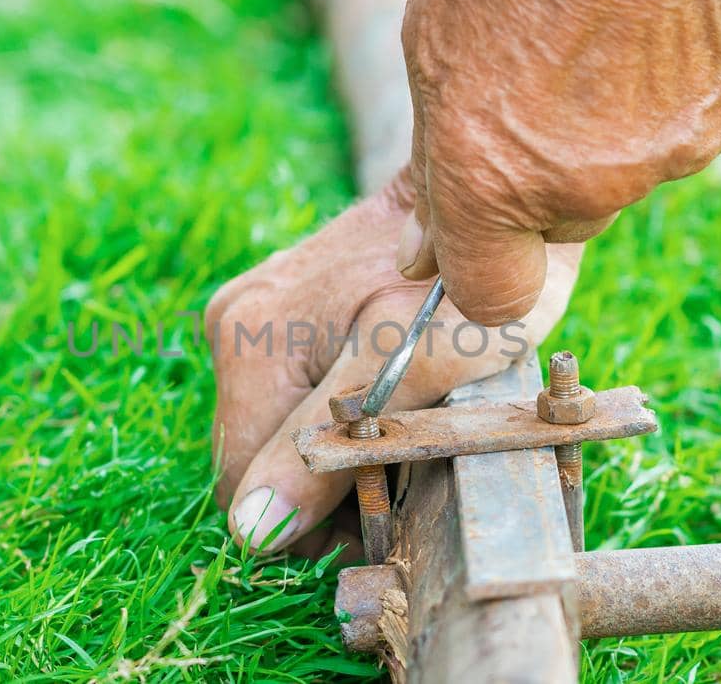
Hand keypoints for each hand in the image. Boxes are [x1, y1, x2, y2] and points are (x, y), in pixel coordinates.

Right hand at [207, 173, 581, 555]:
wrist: (487, 191)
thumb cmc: (468, 281)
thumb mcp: (414, 368)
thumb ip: (330, 441)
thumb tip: (255, 529)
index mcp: (250, 344)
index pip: (251, 489)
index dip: (319, 518)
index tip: (393, 490)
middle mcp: (234, 326)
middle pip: (258, 462)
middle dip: (328, 481)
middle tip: (409, 453)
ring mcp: (251, 314)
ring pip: (274, 434)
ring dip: (335, 450)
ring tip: (405, 418)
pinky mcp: (275, 311)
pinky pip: (289, 397)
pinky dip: (335, 415)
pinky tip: (388, 392)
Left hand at [397, 0, 720, 323]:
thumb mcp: (436, 51)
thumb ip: (436, 165)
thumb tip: (422, 254)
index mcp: (490, 173)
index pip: (492, 296)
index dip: (483, 268)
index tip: (476, 237)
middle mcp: (582, 184)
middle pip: (560, 226)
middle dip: (544, 181)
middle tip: (539, 89)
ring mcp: (667, 157)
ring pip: (627, 177)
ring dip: (610, 135)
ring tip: (599, 40)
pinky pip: (688, 136)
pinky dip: (671, 101)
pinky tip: (655, 34)